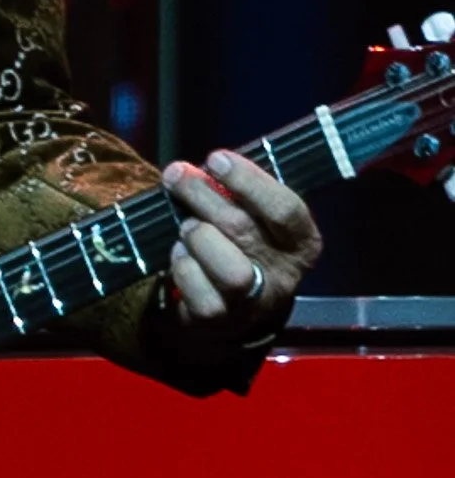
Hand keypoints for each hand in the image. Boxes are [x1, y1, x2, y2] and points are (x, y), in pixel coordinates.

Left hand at [161, 149, 321, 347]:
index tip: (217, 159)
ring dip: (197, 235)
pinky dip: (181, 263)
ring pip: (225, 265)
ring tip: (187, 226)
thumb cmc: (245, 250)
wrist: (233, 313)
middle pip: (243, 228)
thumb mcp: (258, 221)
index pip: (286, 209)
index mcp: (301, 244)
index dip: (248, 181)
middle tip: (176, 174)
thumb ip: (240, 195)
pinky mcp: (218, 318)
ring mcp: (252, 301)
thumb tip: (200, 168)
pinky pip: (194, 283)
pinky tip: (182, 255)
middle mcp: (283, 275)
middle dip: (202, 194)